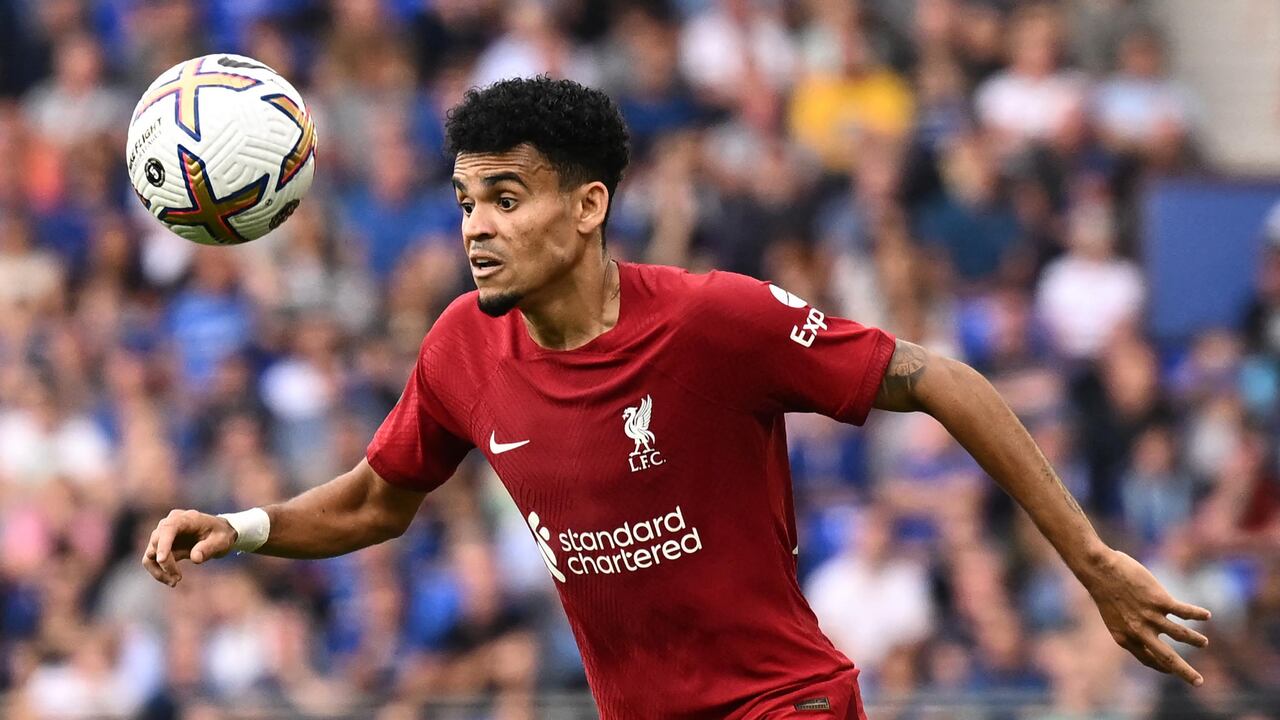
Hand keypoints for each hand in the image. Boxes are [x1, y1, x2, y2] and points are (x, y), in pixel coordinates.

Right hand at [141, 509, 237, 586]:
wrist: (218, 534)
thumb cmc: (221, 535)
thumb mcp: (222, 541)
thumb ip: (210, 548)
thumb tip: (196, 558)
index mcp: (186, 518)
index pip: (168, 528)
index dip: (163, 543)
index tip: (161, 560)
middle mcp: (170, 524)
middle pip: (157, 542)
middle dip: (165, 563)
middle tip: (178, 578)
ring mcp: (163, 535)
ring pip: (150, 553)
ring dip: (159, 570)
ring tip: (174, 582)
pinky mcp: (162, 546)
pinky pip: (152, 560)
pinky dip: (159, 572)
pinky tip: (172, 581)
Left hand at [1083, 549, 1211, 685]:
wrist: (1098, 569)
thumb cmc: (1104, 589)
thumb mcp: (1113, 616)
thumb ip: (1128, 627)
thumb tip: (1142, 632)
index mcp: (1125, 638)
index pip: (1148, 659)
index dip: (1161, 667)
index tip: (1170, 670)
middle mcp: (1139, 632)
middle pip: (1167, 659)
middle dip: (1185, 672)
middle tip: (1199, 682)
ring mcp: (1150, 617)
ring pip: (1180, 635)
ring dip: (1194, 640)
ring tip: (1204, 643)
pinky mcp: (1160, 601)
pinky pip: (1184, 612)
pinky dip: (1197, 614)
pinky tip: (1207, 615)